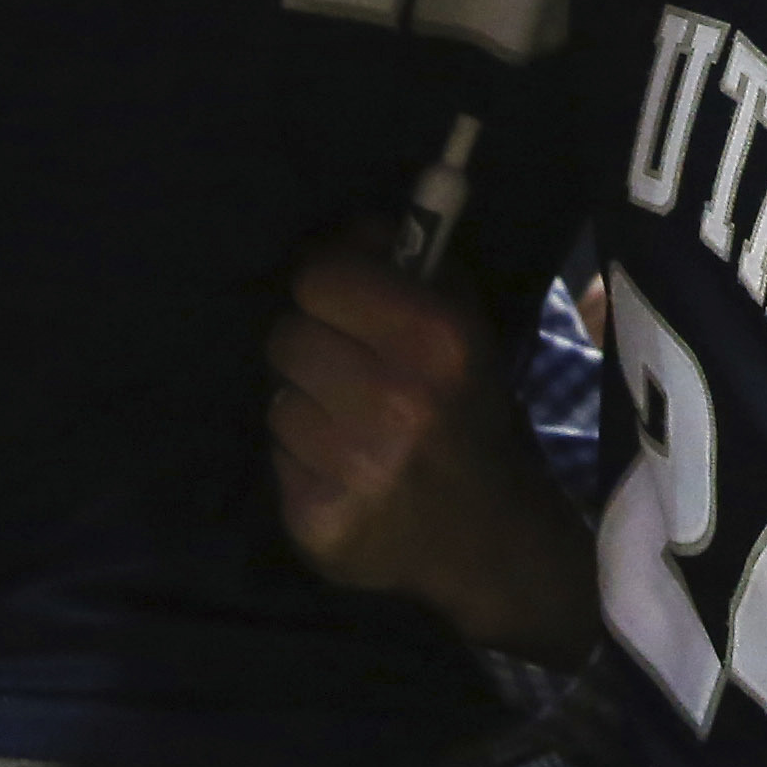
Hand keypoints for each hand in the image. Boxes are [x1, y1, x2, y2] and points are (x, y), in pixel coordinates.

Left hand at [266, 241, 594, 666]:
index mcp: (436, 341)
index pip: (319, 278)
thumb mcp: (464, 326)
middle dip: (312, 346)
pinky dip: (303, 461)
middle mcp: (396, 403)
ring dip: (306, 407)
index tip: (342, 302)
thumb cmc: (468, 412)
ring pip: (277, 401)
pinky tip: (343, 470)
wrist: (489, 539)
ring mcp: (354, 470)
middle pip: (287, 336)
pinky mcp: (319, 522)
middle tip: (346, 369)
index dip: (328, 286)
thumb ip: (411, 265)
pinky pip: (276, 459)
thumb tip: (347, 227)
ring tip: (349, 426)